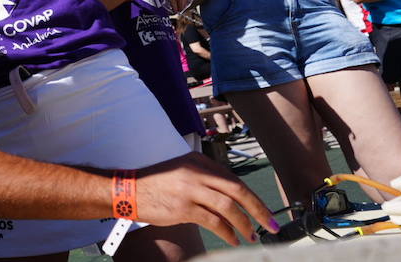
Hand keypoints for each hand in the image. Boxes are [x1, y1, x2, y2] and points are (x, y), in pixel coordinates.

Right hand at [129, 153, 275, 244]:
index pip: (234, 179)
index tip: (264, 211)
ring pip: (228, 207)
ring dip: (244, 224)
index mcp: (199, 161)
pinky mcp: (184, 207)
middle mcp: (197, 172)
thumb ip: (205, 180)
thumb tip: (231, 201)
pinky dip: (228, 233)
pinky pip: (214, 221)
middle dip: (258, 209)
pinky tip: (233, 240)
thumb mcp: (183, 172)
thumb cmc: (156, 184)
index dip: (252, 197)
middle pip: (237, 190)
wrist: (129, 190)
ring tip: (252, 235)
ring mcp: (190, 189)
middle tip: (271, 223)